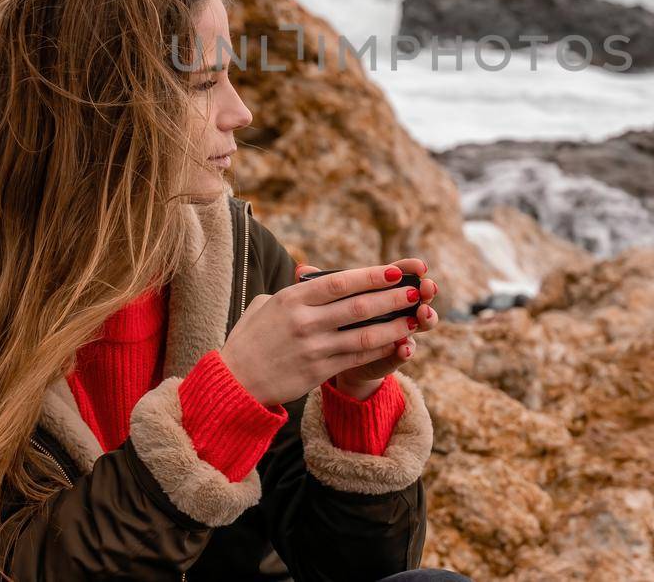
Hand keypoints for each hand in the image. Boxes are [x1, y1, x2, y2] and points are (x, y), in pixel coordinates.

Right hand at [218, 262, 425, 406]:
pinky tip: (397, 342)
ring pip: (363, 334)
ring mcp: (313, 348)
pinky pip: (356, 357)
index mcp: (292, 299)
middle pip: (358, 306)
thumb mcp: (264, 305)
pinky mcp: (318, 371)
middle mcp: (305, 321)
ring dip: (393, 325)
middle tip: (419, 290)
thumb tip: (312, 277)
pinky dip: (379, 349)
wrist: (234, 382)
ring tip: (415, 317)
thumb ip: (292, 292)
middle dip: (392, 297)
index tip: (396, 271)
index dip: (371, 276)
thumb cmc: (249, 340)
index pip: (340, 282)